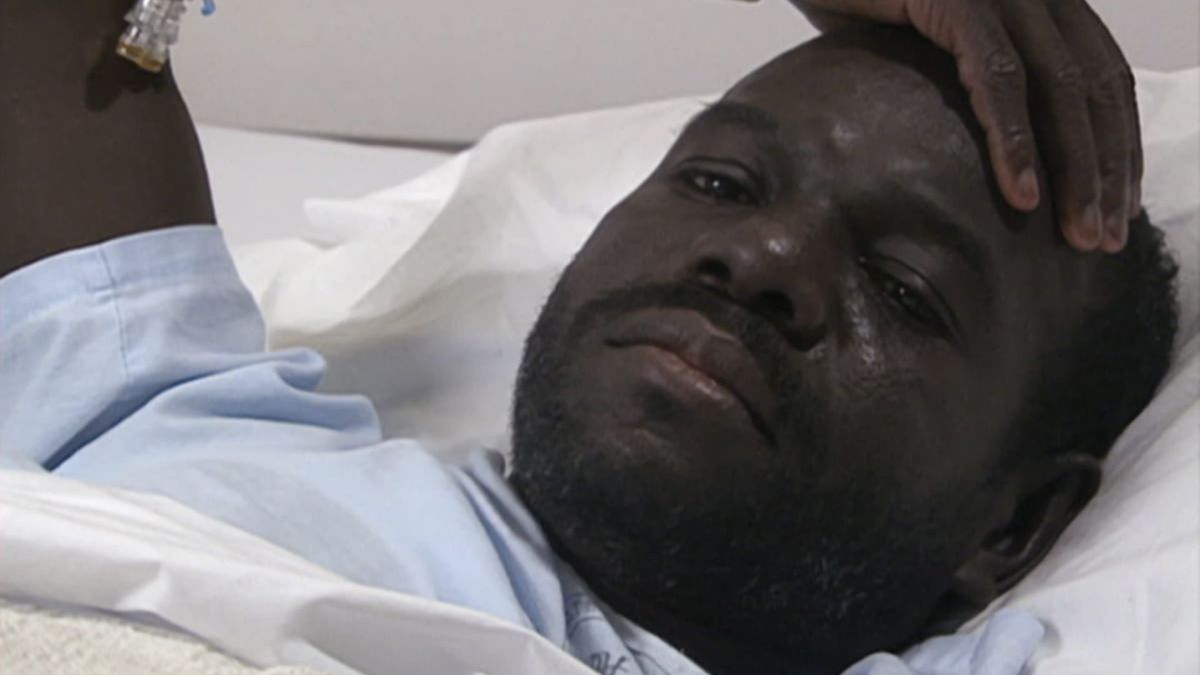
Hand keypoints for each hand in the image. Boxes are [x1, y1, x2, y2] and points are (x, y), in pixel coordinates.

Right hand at [788, 0, 1139, 252]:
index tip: (1117, 208)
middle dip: (1106, 170)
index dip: (1117, 145)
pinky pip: (1000, 79)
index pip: (1103, 78)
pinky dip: (1014, 142)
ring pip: (1063, 89)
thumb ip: (968, 83)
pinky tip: (1022, 195)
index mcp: (1039, 2)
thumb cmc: (861, 6)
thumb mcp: (929, 49)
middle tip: (1103, 238)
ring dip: (1076, 170)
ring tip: (1076, 232)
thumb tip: (982, 161)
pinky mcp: (961, 0)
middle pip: (1096, 88)